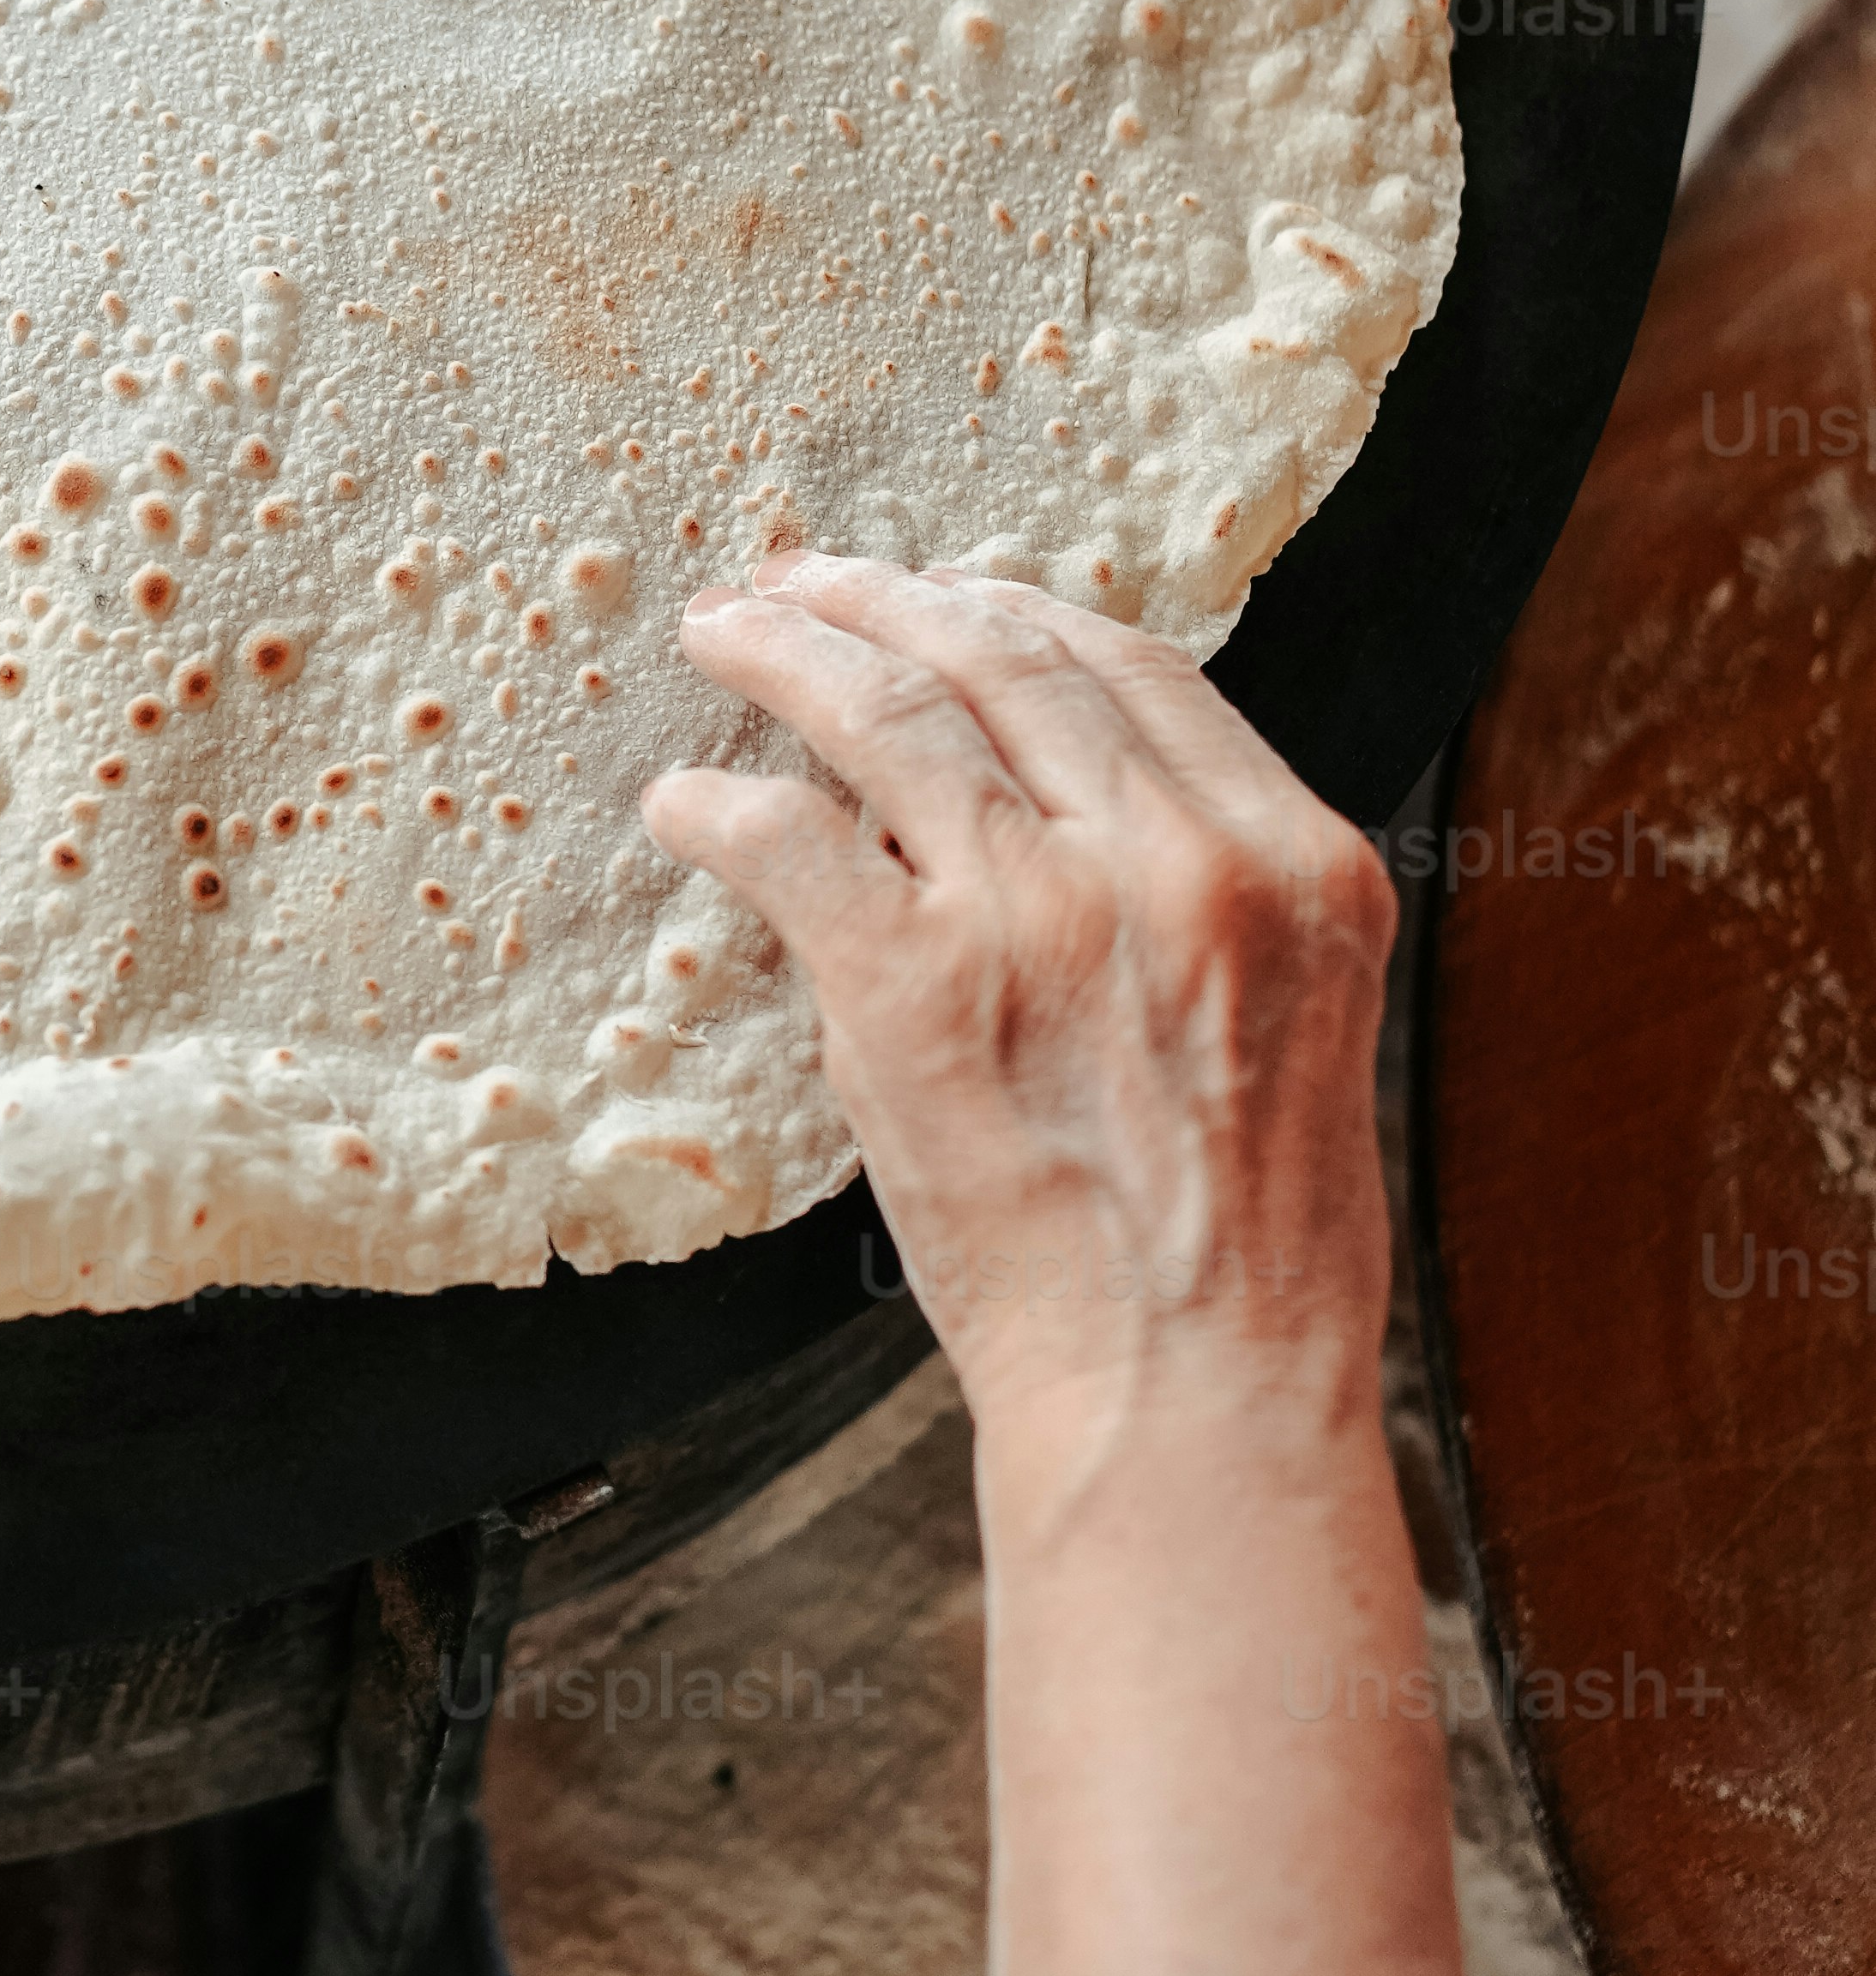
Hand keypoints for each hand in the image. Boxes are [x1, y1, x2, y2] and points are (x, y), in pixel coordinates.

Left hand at [640, 555, 1394, 1497]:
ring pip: (890, 709)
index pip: (1134, 669)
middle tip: (806, 582)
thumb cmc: (1237, 1246)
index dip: (1017, 615)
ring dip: (788, 651)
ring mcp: (1046, 914)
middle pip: (1007, 656)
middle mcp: (1179, 859)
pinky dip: (719, 806)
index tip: (942, 598)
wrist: (1192, 1393)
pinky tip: (682, 807)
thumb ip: (1207, 894)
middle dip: (889, 598)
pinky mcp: (919, 987)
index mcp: (1292, 860)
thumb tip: (1070, 800)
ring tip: (724, 632)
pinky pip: (789, 838)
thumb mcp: (1292, 1022)